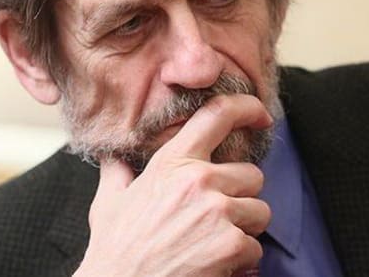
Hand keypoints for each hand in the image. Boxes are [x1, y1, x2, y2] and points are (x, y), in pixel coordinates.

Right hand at [74, 94, 272, 276]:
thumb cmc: (114, 250)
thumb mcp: (108, 202)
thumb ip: (116, 172)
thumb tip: (110, 156)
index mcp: (171, 162)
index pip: (217, 116)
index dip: (247, 108)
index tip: (260, 114)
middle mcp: (198, 180)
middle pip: (253, 175)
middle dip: (240, 197)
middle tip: (214, 218)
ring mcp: (217, 211)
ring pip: (260, 211)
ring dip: (243, 229)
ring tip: (213, 242)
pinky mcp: (231, 244)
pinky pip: (255, 247)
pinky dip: (239, 261)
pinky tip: (213, 265)